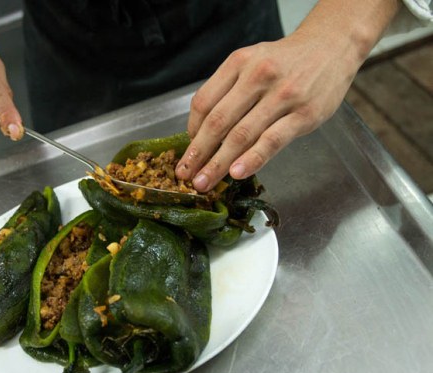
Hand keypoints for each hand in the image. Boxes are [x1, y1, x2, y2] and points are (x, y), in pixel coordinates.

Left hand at [176, 0, 400, 191]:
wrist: (331, 47)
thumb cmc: (285, 61)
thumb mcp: (251, 62)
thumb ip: (228, 91)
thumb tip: (202, 132)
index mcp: (239, 63)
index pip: (204, 102)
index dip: (192, 132)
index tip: (187, 152)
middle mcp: (258, 76)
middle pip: (218, 122)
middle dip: (197, 153)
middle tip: (185, 175)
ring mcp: (283, 96)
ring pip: (241, 135)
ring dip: (218, 163)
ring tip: (204, 182)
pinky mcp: (304, 115)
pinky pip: (272, 141)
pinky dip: (252, 159)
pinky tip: (237, 173)